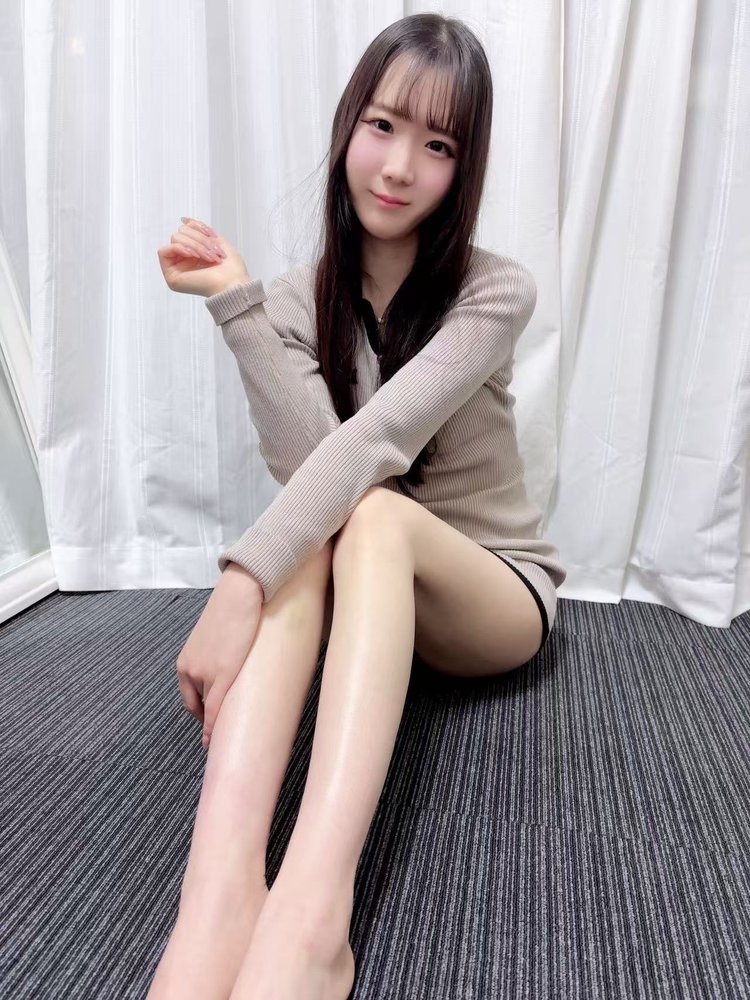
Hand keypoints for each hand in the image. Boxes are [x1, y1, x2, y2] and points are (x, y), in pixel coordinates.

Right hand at [157, 216, 250, 297]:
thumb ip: (200, 230)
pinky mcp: (172, 276)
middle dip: (198, 238)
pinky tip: (193, 255)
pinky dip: (180, 248)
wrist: (233, 284)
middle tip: (213, 252)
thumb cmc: (231, 268)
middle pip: (180, 233)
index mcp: (194, 254)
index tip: (213, 235)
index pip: (187, 229)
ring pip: (174, 239)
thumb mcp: (216, 241)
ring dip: (194, 245)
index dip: (198, 227)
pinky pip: (164, 251)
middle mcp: (184, 261)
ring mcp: (177, 269)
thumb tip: (184, 220)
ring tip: (208, 257)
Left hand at [176, 564, 262, 748]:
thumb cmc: (231, 610)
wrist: (239, 594)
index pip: (188, 696)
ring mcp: (204, 673)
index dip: (197, 711)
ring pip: (206, 708)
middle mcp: (189, 669)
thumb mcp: (214, 637)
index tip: (206, 721)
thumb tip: (226, 663)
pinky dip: (213, 726)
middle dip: (204, 720)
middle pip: (194, 705)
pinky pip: (214, 708)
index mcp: (185, 661)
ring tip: (224, 734)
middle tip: (217, 731)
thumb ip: (213, 655)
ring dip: (212, 724)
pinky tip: (215, 737)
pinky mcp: (222, 674)